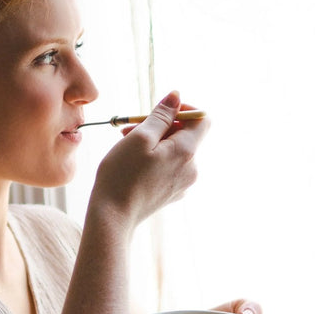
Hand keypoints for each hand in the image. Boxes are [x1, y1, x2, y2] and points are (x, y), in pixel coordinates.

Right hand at [91, 91, 209, 229]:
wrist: (113, 217)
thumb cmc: (123, 174)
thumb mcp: (140, 137)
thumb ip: (161, 115)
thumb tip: (176, 96)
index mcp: (187, 151)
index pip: (201, 119)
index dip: (183, 109)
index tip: (159, 111)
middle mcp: (192, 168)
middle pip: (185, 135)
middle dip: (160, 126)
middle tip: (130, 128)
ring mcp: (183, 183)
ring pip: (174, 151)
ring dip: (154, 143)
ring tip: (126, 146)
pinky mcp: (172, 193)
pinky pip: (168, 167)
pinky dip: (154, 160)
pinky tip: (133, 165)